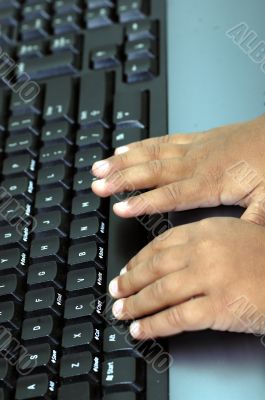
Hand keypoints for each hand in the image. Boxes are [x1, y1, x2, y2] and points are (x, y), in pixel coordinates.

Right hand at [92, 114, 264, 224]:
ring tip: (101, 166)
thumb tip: (236, 247)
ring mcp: (194, 149)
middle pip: (151, 172)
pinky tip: (126, 147)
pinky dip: (140, 145)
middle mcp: (196, 164)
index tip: (119, 209)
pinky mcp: (196, 140)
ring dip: (123, 160)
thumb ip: (250, 224)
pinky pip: (162, 140)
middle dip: (121, 179)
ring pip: (151, 154)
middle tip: (97, 185)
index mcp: (210, 182)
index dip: (143, 203)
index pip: (169, 195)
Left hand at [107, 217, 264, 338]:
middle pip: (155, 267)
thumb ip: (201, 241)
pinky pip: (177, 317)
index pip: (160, 244)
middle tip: (116, 289)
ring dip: (135, 304)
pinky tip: (141, 329)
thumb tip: (169, 256)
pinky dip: (154, 325)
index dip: (138, 259)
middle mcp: (204, 251)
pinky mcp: (218, 308)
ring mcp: (210, 279)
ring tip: (121, 311)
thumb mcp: (232, 235)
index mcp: (207, 230)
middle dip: (130, 281)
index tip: (126, 269)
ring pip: (160, 292)